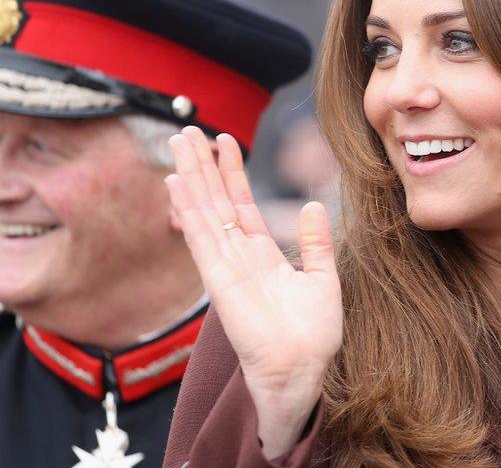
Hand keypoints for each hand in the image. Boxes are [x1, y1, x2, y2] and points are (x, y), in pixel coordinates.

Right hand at [165, 127, 342, 456]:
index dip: (232, 172)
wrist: (303, 369)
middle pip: (216, 200)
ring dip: (191, 176)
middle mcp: (239, 256)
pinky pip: (201, 238)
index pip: (241, 204)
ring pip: (204, 211)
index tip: (225, 141)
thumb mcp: (323, 280)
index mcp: (262, 255)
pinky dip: (189, 210)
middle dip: (203, 165)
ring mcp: (225, 266)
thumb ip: (316, 244)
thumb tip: (313, 206)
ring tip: (179, 142)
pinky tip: (177, 183)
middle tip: (188, 130)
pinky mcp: (218, 281)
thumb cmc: (313, 336)